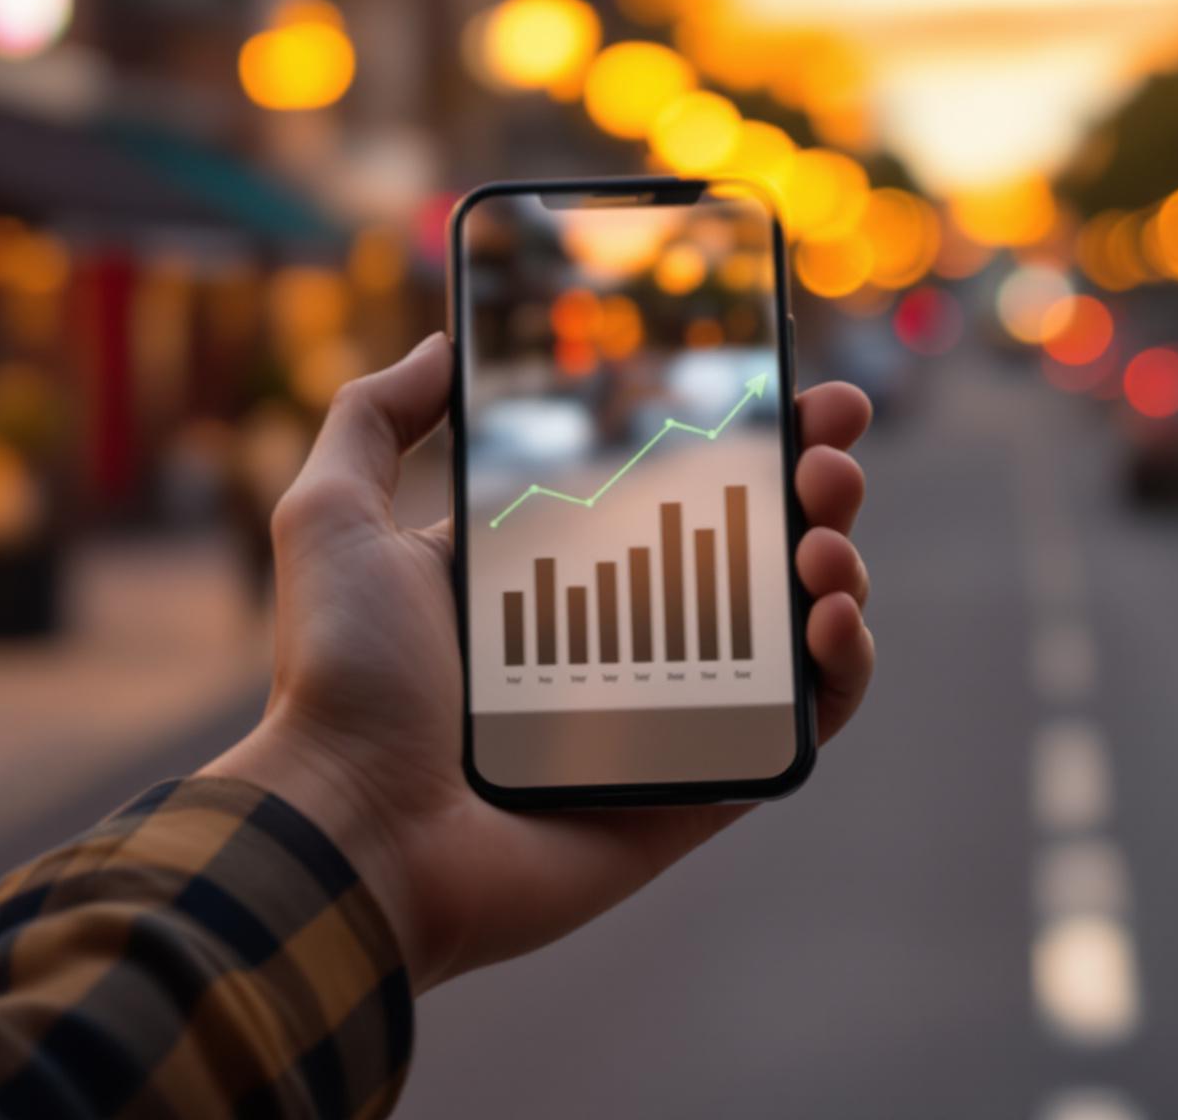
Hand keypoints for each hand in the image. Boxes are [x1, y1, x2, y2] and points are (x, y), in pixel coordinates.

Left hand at [203, 334, 875, 987]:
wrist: (356, 832)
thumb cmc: (340, 683)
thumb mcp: (332, 518)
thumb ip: (373, 419)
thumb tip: (438, 345)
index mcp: (556, 570)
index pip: (676, 484)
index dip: (748, 435)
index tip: (796, 390)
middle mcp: (624, 633)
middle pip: (758, 542)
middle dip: (815, 483)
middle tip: (829, 454)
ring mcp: (675, 709)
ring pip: (799, 624)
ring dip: (840, 566)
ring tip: (823, 540)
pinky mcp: (707, 786)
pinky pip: (806, 724)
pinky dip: (845, 668)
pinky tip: (829, 621)